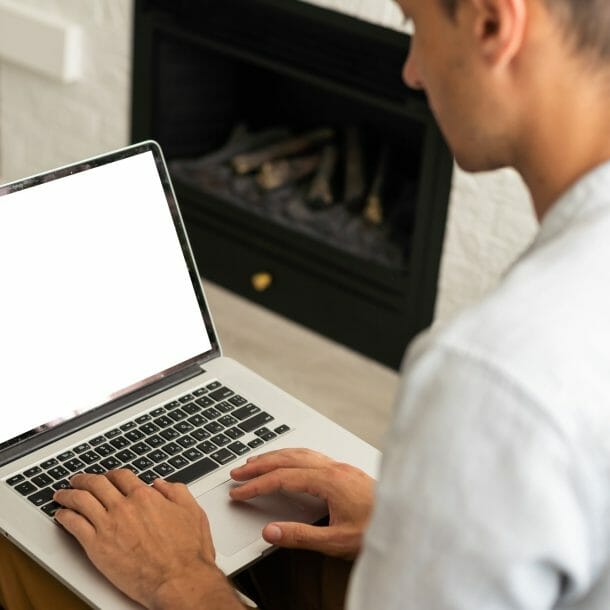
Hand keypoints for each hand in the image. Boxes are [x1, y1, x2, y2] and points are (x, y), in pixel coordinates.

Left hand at [53, 470, 238, 609]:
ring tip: (62, 495)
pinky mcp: (97, 546)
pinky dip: (64, 516)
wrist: (178, 579)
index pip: (121, 476)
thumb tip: (162, 484)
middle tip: (77, 480)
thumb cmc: (187, 551)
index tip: (107, 477)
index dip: (111, 474)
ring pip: (80, 500)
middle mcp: (124, 506)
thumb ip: (176, 492)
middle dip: (84, 479)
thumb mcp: (192, 511)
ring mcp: (109, 525)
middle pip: (97, 484)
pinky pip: (73, 524)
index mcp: (146, 496)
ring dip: (68, 494)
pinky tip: (62, 515)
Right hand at [230, 448, 374, 559]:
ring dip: (275, 456)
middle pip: (288, 459)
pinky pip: (311, 455)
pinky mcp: (346, 471)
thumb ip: (301, 536)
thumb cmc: (378, 530)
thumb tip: (270, 531)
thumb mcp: (337, 541)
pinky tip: (289, 461)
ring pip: (300, 453)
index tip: (239, 492)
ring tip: (256, 462)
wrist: (407, 520)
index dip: (257, 485)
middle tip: (238, 472)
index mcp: (329, 481)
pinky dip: (292, 456)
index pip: (282, 478)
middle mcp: (334, 469)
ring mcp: (341, 467)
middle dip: (260, 464)